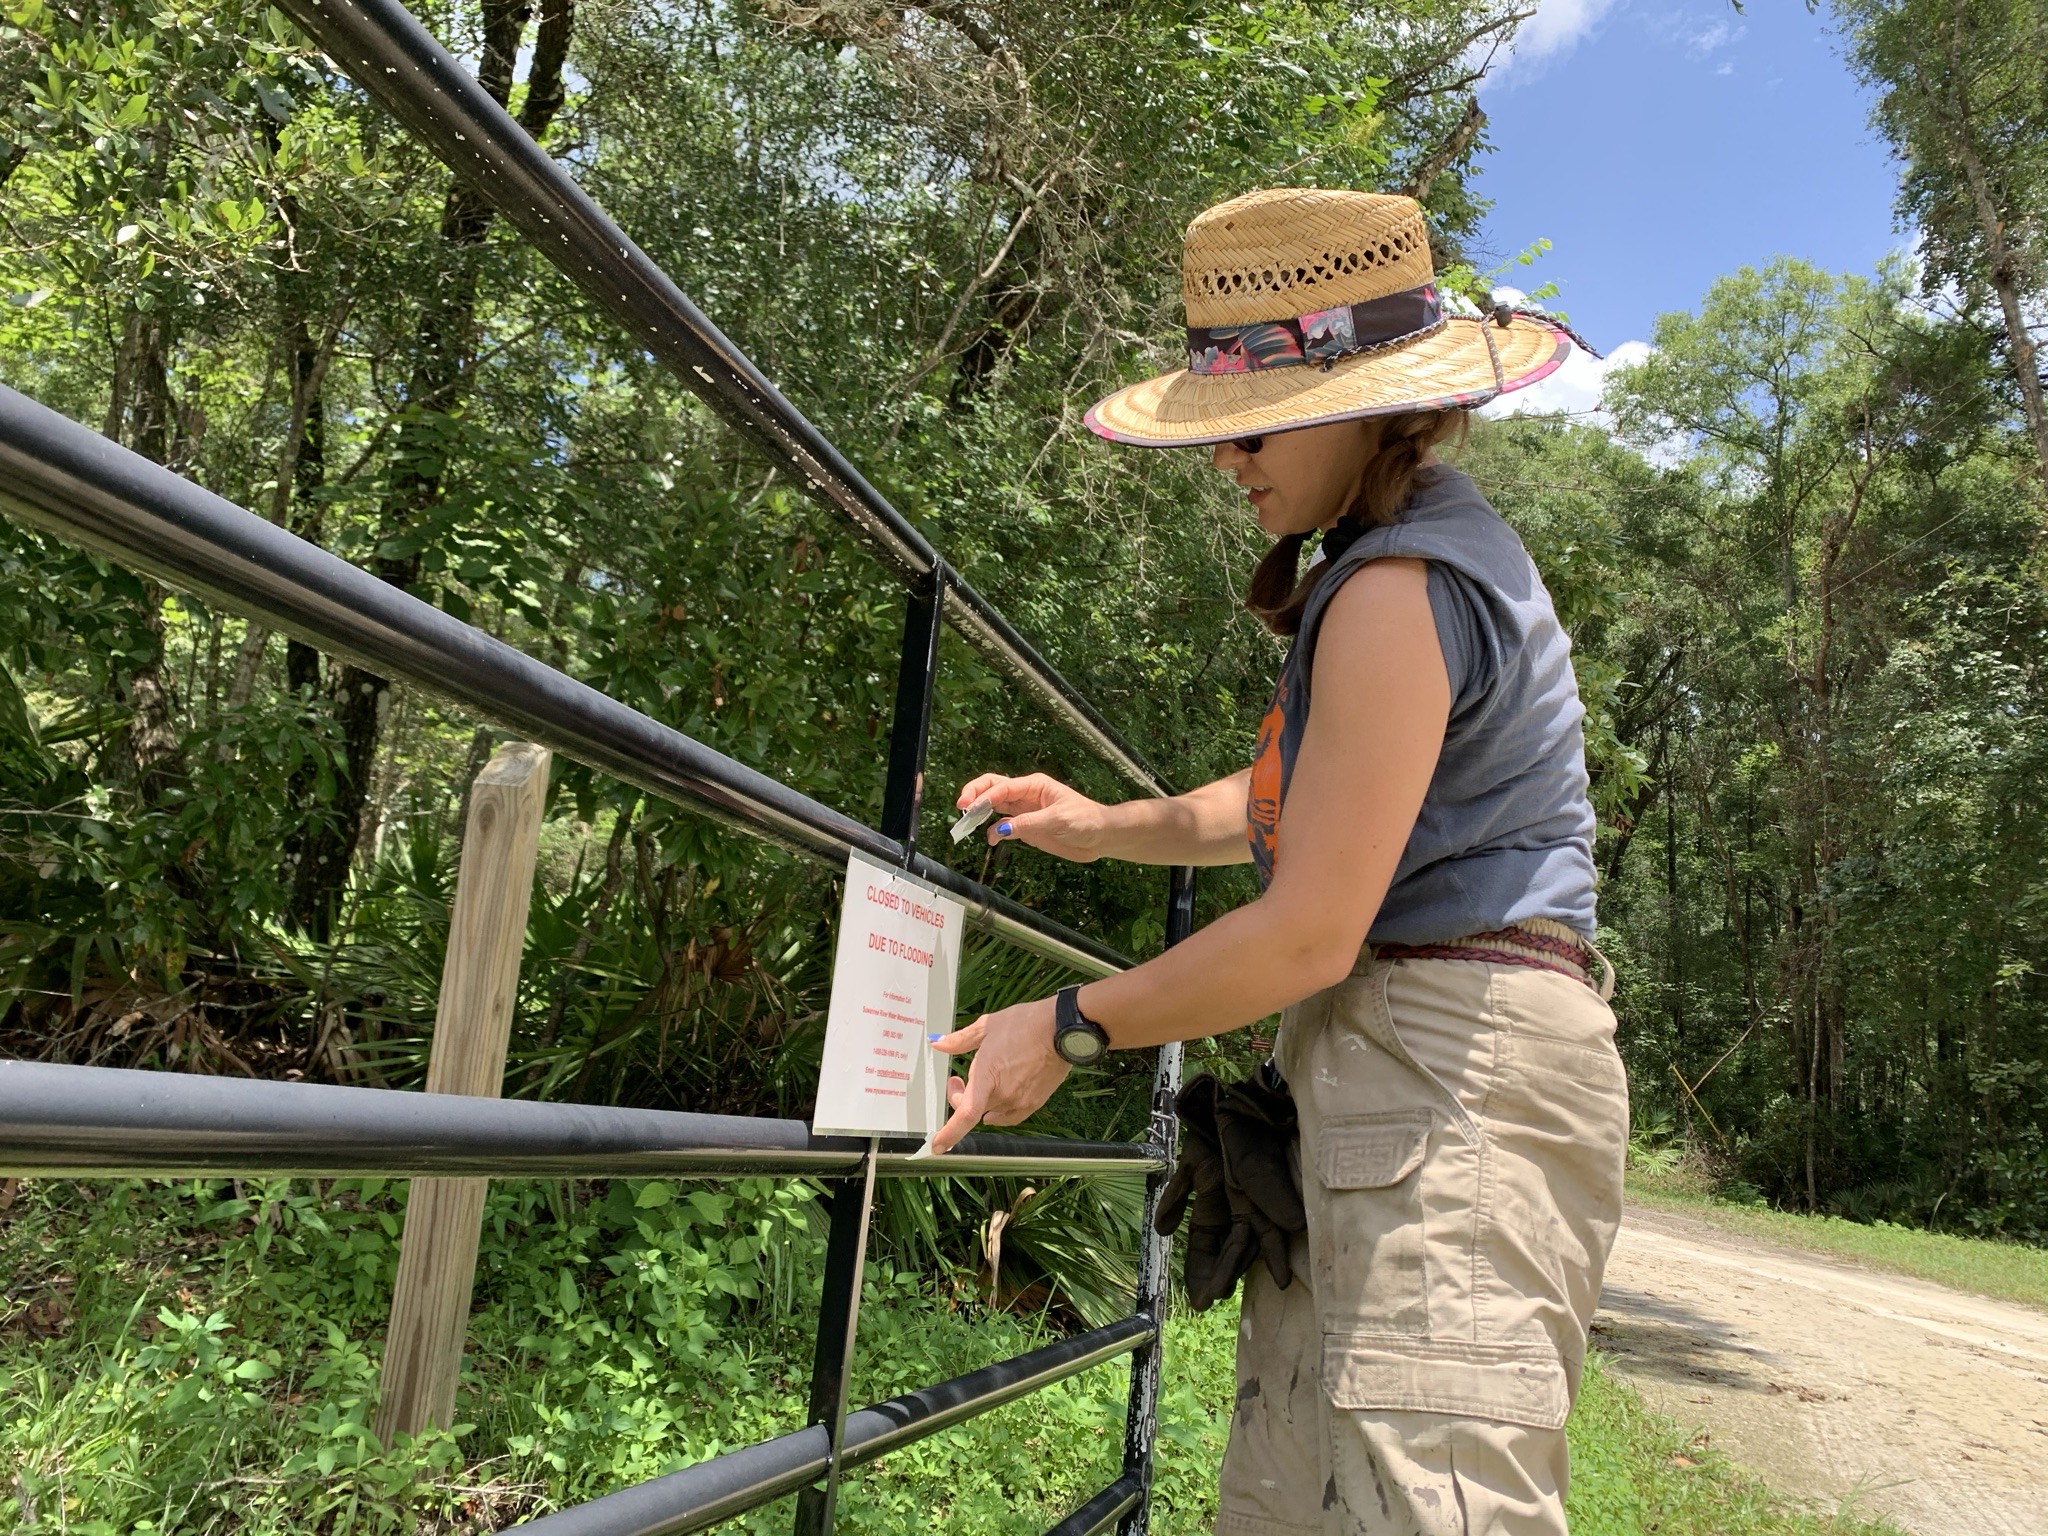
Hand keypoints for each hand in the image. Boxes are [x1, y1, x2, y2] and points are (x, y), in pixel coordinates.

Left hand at [927, 996, 1070, 1153]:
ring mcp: (1020, 1101)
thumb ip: (959, 1040)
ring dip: (982, 1098)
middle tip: (957, 1078)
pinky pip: (1009, 1116)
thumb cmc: (1025, 1023)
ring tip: (985, 1077)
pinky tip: (997, 1098)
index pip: (965, 1114)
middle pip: (973, 1108)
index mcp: (987, 1076)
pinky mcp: (1034, 1103)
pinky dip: (998, 1111)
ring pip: (991, 1110)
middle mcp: (1003, 1094)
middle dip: (961, 1095)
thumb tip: (937, 1043)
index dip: (949, 1134)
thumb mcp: (987, 1026)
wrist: (1062, 1029)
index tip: (936, 1146)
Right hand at [956, 773, 1109, 861]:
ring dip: (979, 812)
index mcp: (1034, 786)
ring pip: (994, 806)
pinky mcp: (1026, 827)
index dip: (983, 796)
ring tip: (966, 823)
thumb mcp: (1057, 820)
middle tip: (961, 808)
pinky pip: (1003, 826)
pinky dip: (992, 831)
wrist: (1100, 837)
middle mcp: (1025, 795)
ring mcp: (1024, 811)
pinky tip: (990, 839)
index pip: (1002, 787)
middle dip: (974, 795)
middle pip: (993, 789)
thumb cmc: (1085, 820)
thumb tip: (1000, 830)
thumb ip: (1027, 824)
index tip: (968, 807)